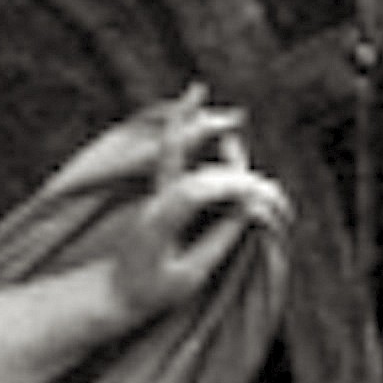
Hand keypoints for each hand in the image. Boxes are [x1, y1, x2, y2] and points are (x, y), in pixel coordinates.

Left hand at [104, 90, 288, 324]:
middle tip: (269, 190)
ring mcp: (156, 190)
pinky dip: (183, 119)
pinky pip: (171, 144)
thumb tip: (248, 210)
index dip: (236, 187)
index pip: (201, 190)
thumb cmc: (150, 293)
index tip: (265, 196)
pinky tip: (195, 90)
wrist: (113, 293)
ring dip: (211, 132)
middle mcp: (156, 199)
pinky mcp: (161, 187)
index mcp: (159, 223)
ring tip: (238, 124)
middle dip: (236, 171)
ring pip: (182, 147)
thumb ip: (217, 241)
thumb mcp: (188, 277)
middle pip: (198, 168)